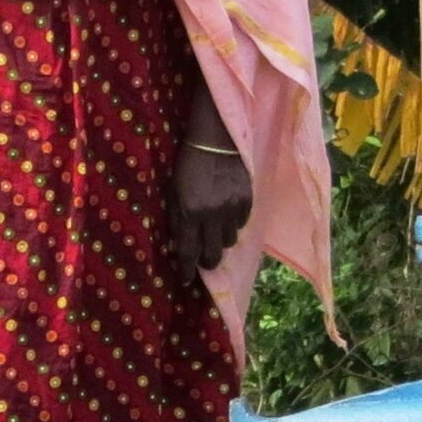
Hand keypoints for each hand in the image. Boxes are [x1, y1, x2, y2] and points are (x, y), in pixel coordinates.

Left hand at [170, 137, 253, 271]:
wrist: (216, 140)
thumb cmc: (188, 166)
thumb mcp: (174, 193)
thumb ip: (177, 220)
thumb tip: (178, 248)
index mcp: (189, 212)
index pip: (188, 251)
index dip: (186, 270)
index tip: (186, 280)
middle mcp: (212, 215)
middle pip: (213, 254)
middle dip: (207, 262)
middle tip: (204, 260)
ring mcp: (232, 209)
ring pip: (229, 241)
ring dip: (220, 240)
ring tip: (215, 229)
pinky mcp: (247, 201)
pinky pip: (241, 224)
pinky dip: (233, 224)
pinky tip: (226, 213)